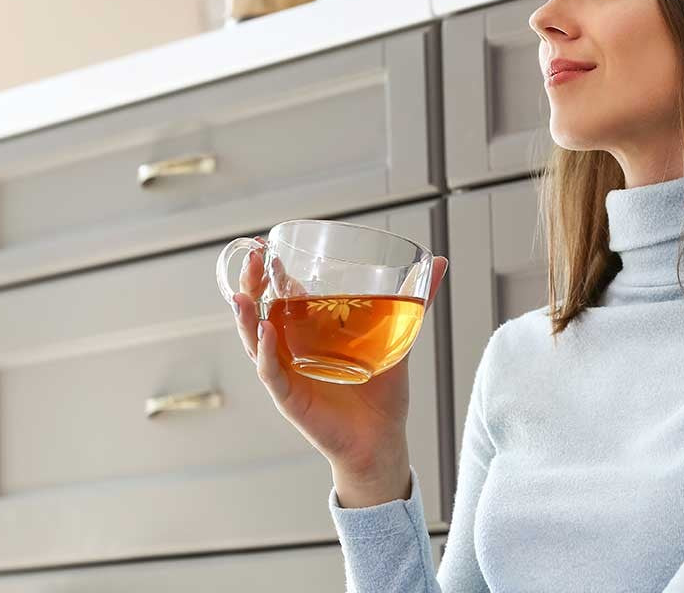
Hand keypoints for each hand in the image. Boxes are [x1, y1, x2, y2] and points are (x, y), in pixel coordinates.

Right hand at [230, 238, 447, 479]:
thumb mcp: (399, 337)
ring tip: (243, 293)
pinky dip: (266, 352)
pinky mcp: (290, 399)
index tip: (266, 244)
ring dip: (246, 315)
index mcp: (309, 335)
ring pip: (256, 341)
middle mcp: (292, 352)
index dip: (269, 272)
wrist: (383, 438)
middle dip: (251, 284)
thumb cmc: (383, 392)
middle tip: (254, 255)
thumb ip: (416, 301)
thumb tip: (441, 261)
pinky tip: (265, 330)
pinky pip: (271, 373)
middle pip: (259, 313)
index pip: (281, 297)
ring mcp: (287, 375)